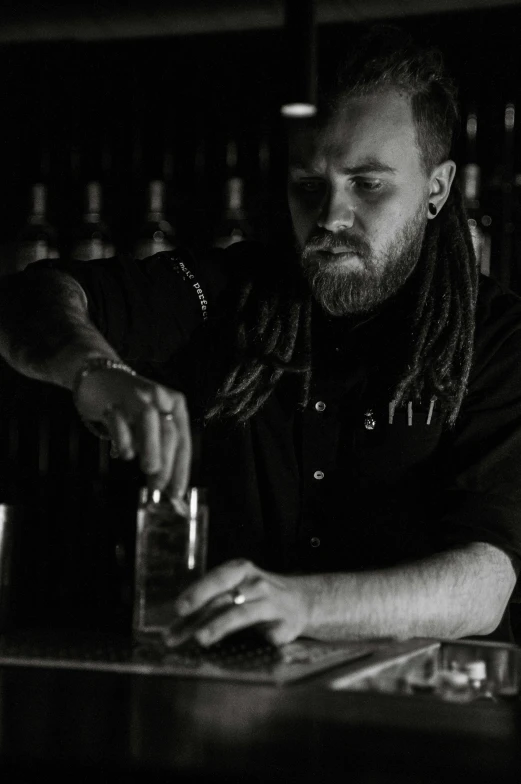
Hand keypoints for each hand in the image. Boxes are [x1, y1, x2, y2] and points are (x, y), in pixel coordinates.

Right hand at [75, 367, 190, 497]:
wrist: (99, 378)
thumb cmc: (129, 409)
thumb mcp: (150, 426)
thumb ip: (159, 452)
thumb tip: (165, 487)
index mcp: (175, 404)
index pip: (183, 440)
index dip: (181, 469)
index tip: (177, 493)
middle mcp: (159, 397)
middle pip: (169, 432)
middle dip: (166, 464)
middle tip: (158, 487)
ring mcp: (135, 395)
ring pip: (149, 421)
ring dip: (150, 449)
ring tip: (148, 470)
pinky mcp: (112, 399)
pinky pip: (120, 421)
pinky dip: (124, 440)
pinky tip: (125, 454)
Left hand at [168, 559, 310, 646]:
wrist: (300, 601)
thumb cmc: (256, 596)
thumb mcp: (234, 592)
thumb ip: (206, 608)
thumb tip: (172, 631)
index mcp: (241, 570)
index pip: (217, 579)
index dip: (198, 592)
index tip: (179, 608)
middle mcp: (256, 583)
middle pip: (225, 598)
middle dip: (199, 617)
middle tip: (178, 632)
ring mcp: (271, 603)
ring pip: (241, 614)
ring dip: (219, 626)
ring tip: (200, 639)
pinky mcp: (283, 626)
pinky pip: (263, 635)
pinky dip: (249, 643)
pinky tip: (236, 654)